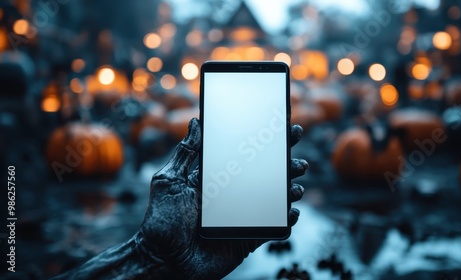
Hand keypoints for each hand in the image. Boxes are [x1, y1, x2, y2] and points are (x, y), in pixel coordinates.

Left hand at [140, 118, 308, 278]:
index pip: (246, 155)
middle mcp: (233, 194)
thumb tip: (196, 122)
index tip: (283, 129)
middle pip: (266, 175)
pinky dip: (286, 219)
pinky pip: (272, 227)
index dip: (265, 143)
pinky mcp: (247, 237)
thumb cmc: (161, 221)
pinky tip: (292, 210)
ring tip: (295, 185)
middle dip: (286, 165)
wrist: (162, 261)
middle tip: (297, 160)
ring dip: (290, 190)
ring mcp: (242, 216)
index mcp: (217, 178)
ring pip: (274, 200)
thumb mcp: (170, 181)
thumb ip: (186, 153)